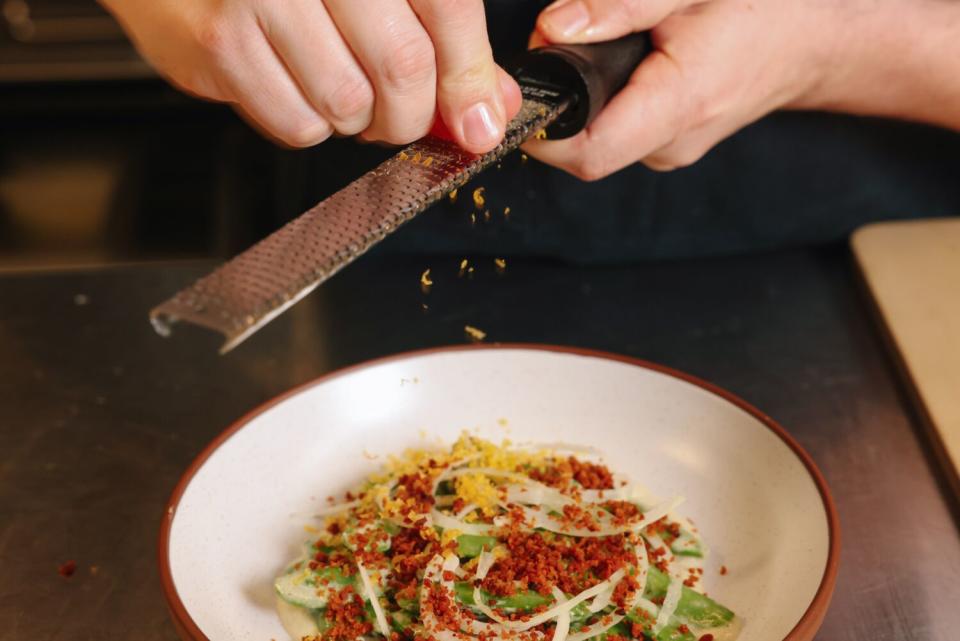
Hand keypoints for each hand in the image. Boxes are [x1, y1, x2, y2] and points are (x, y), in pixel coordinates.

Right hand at [100, 0, 521, 151]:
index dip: (471, 75)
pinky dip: (308, 123)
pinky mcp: (219, 41)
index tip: (480, 121)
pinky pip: (296, 124)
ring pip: (349, 104)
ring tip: (338, 86)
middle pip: (402, 65)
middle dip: (413, 113)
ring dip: (356, 118)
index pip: (446, 8)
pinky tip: (296, 87)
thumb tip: (489, 102)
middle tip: (402, 114)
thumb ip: (436, 30)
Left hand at [523, 0, 838, 176]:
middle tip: (558, 45)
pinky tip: (621, 67)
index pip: (587, 153)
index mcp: (677, 106)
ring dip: (581, 101)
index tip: (525, 86)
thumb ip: (619, 4)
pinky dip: (604, 104)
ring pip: (597, 141)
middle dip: (556, 104)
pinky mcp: (670, 146)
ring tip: (602, 49)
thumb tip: (552, 29)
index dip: (541, 129)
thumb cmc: (762, 7)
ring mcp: (671, 151)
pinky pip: (618, 134)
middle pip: (581, 150)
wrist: (814, 40)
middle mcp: (671, 145)